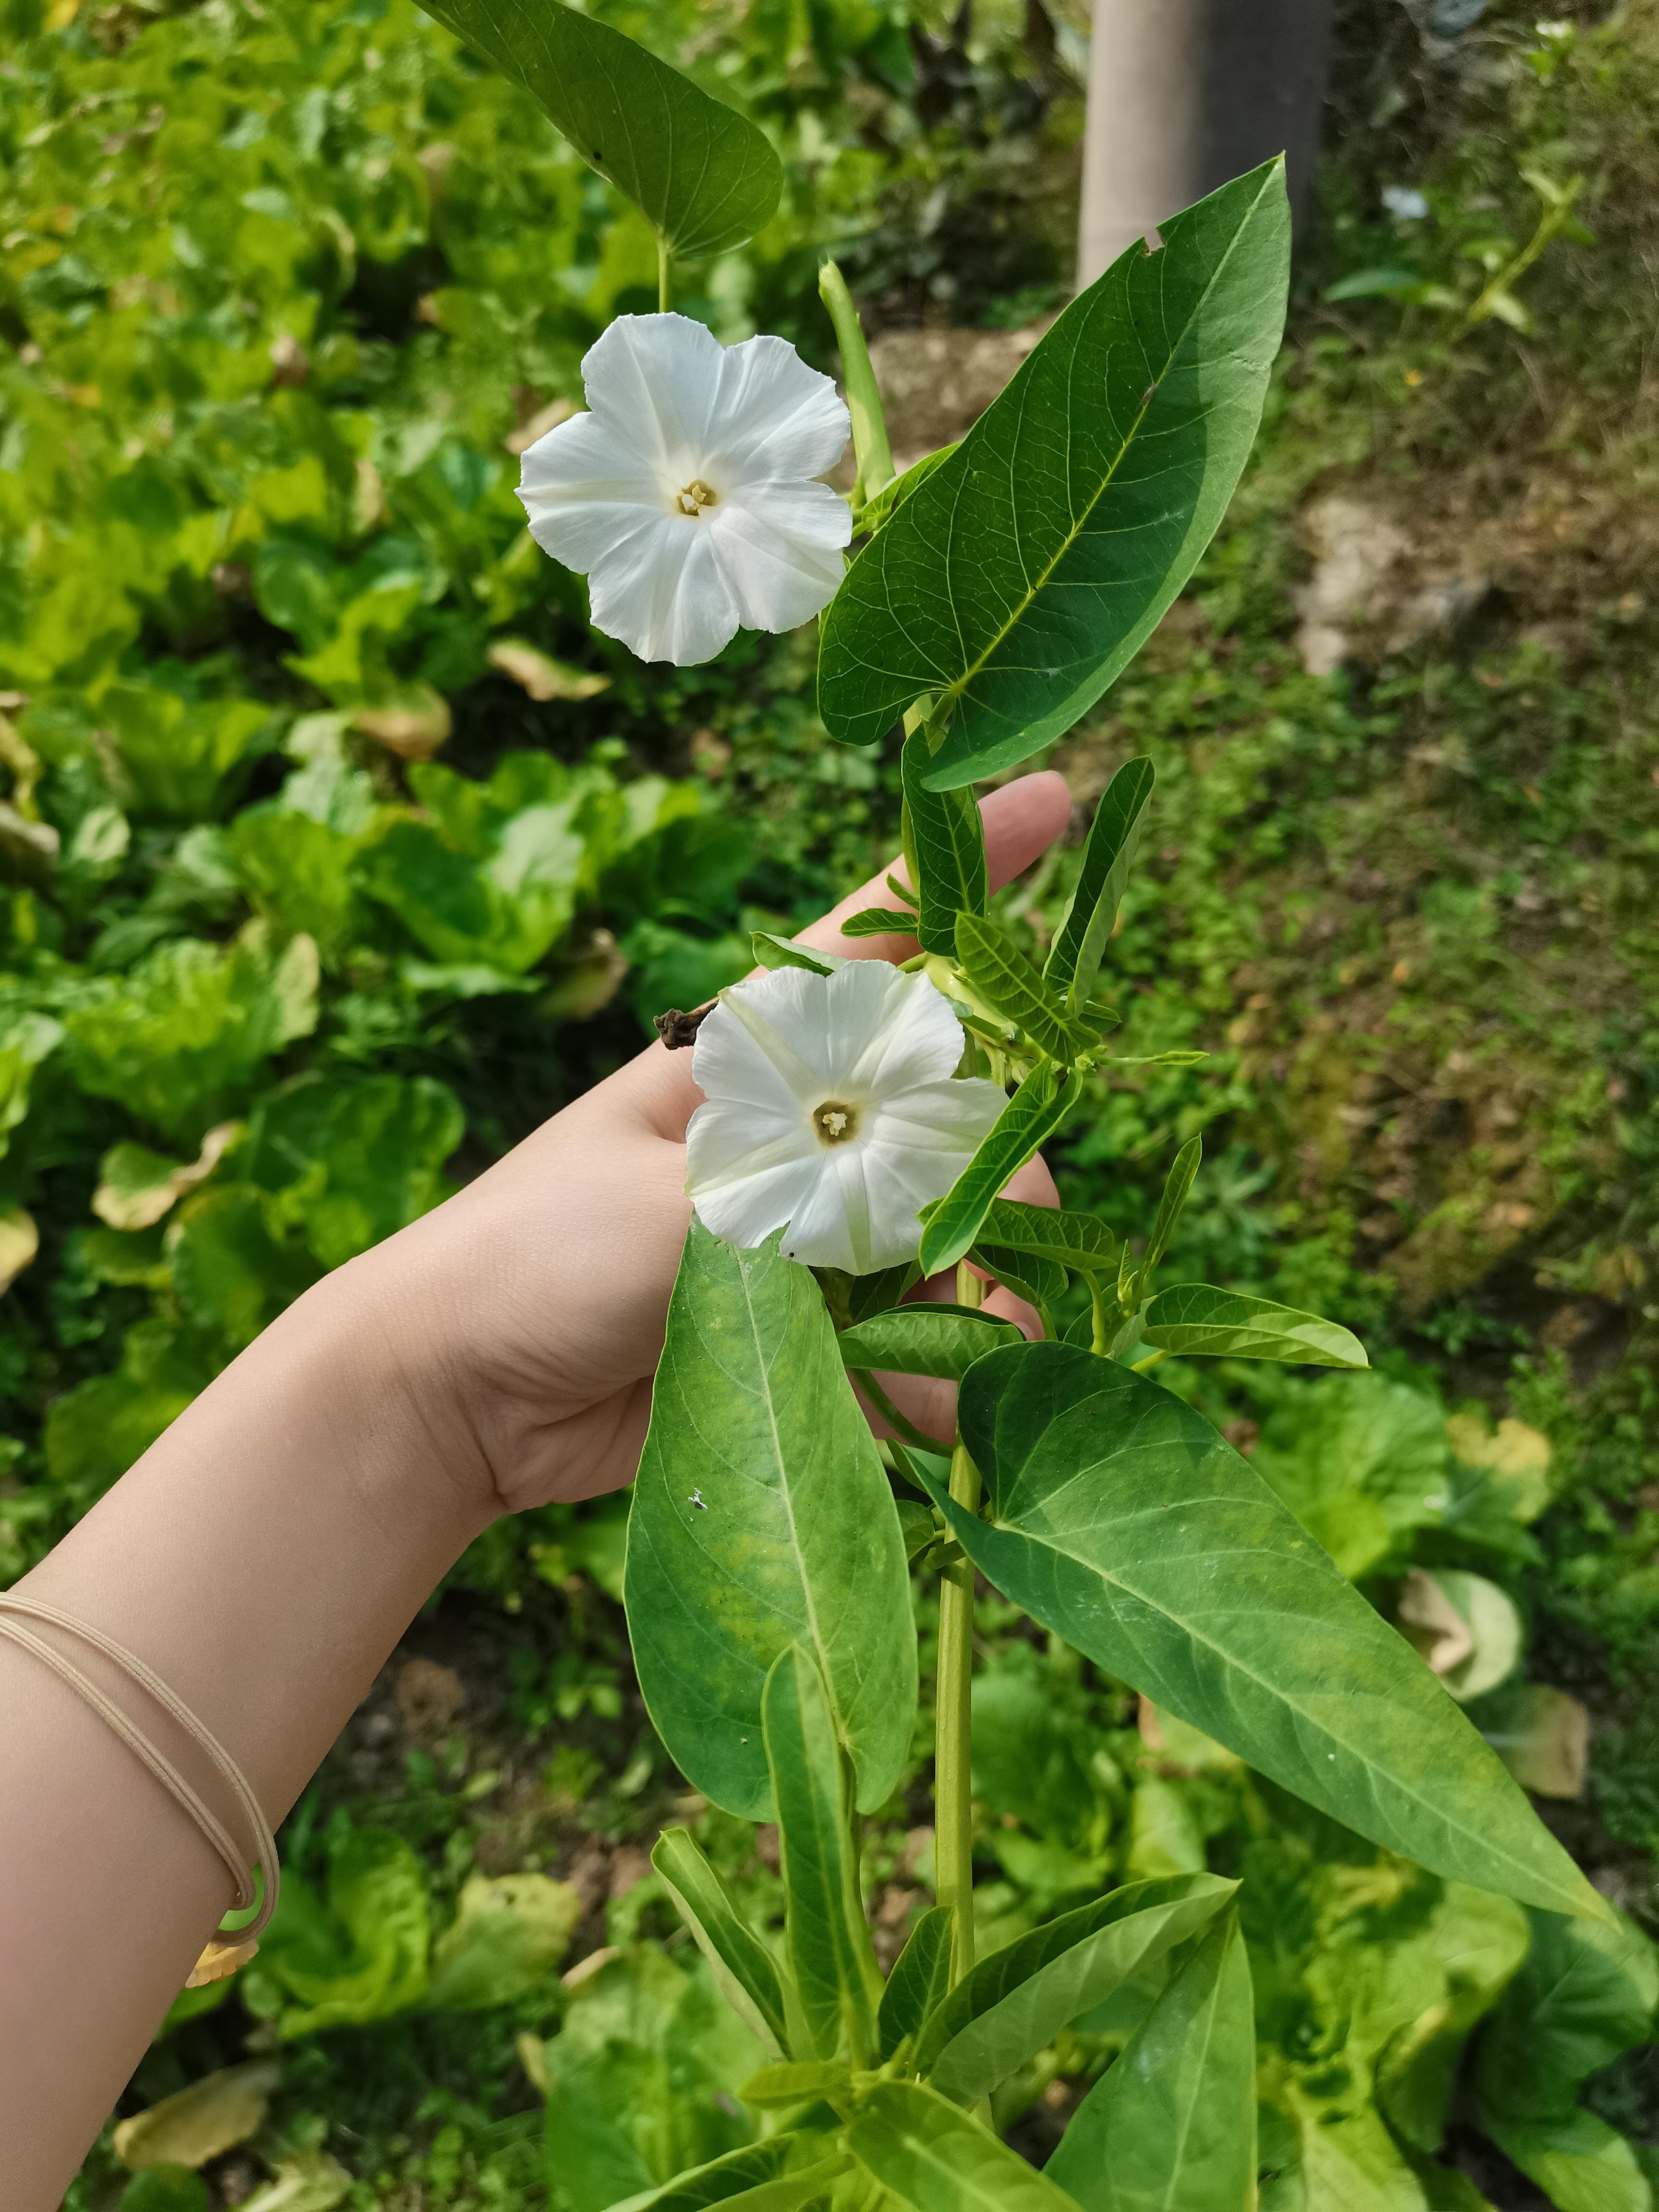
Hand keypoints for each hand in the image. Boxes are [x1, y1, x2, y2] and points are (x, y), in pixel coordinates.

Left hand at [347, 770, 1072, 1516]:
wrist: (456, 1392)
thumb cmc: (540, 1255)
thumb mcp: (676, 1200)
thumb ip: (814, 1199)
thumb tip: (941, 1216)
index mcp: (751, 1056)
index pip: (877, 939)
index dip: (965, 869)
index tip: (1054, 797)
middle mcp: (796, 1128)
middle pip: (951, 1111)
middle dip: (1002, 1169)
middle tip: (1005, 1240)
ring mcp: (808, 1227)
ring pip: (947, 1231)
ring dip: (982, 1291)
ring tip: (984, 1353)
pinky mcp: (807, 1325)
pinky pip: (911, 1336)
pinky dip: (940, 1371)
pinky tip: (946, 1412)